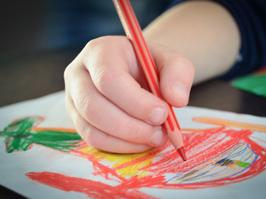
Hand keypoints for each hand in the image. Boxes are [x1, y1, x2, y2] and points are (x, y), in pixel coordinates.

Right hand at [64, 36, 193, 152]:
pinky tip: (140, 142)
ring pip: (91, 128)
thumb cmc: (149, 66)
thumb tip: (176, 100)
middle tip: (159, 134)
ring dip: (127, 140)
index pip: (109, 78)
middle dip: (131, 126)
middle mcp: (79, 74)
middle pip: (94, 106)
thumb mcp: (170, 61)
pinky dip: (119, 146)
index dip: (135, 101)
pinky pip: (93, 139)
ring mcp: (73, 98)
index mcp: (100, 52)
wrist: (134, 72)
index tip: (162, 114)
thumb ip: (178, 74)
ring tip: (154, 138)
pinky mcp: (77, 118)